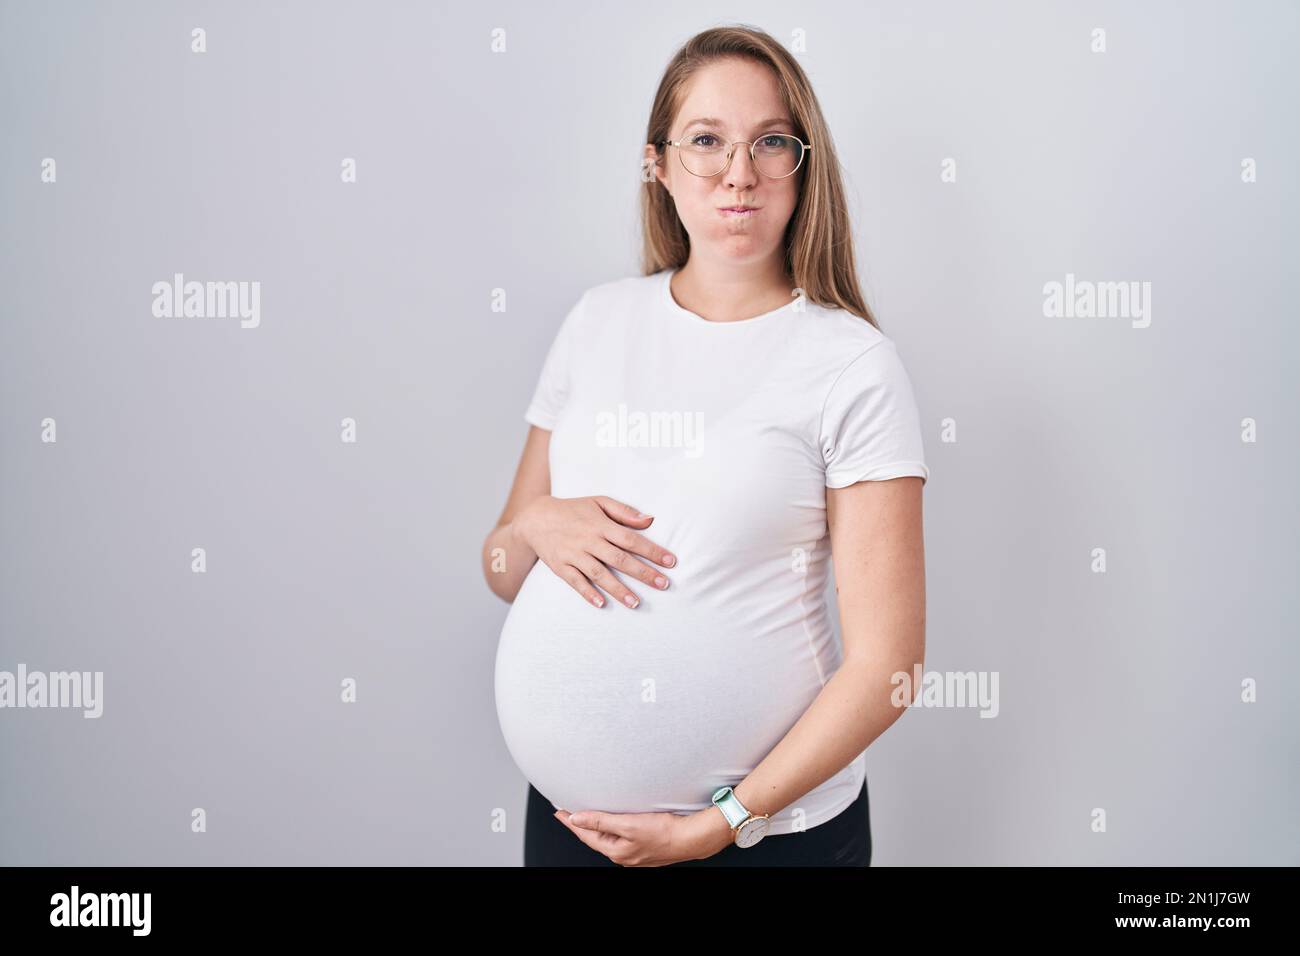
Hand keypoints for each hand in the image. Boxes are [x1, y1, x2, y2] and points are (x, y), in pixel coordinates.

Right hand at [514, 495, 676, 609]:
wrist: (536, 518)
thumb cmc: (574, 510)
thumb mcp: (599, 502)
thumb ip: (625, 511)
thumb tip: (650, 520)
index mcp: (601, 525)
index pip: (631, 539)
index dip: (652, 550)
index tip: (671, 562)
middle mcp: (588, 540)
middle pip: (619, 559)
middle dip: (643, 573)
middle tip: (664, 585)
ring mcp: (573, 555)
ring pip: (599, 574)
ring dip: (618, 589)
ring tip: (636, 603)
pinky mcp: (560, 567)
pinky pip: (575, 582)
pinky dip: (588, 593)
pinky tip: (602, 604)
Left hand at [553, 802, 735, 866]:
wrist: (692, 838)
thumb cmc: (664, 832)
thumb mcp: (628, 824)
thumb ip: (600, 821)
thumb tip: (575, 819)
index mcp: (616, 851)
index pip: (586, 835)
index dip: (571, 822)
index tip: (559, 811)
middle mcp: (624, 855)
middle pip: (595, 838)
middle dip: (581, 825)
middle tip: (568, 811)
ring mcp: (635, 852)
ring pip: (609, 837)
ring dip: (597, 826)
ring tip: (588, 815)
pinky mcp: (646, 845)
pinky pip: (622, 836)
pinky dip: (612, 827)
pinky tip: (615, 821)